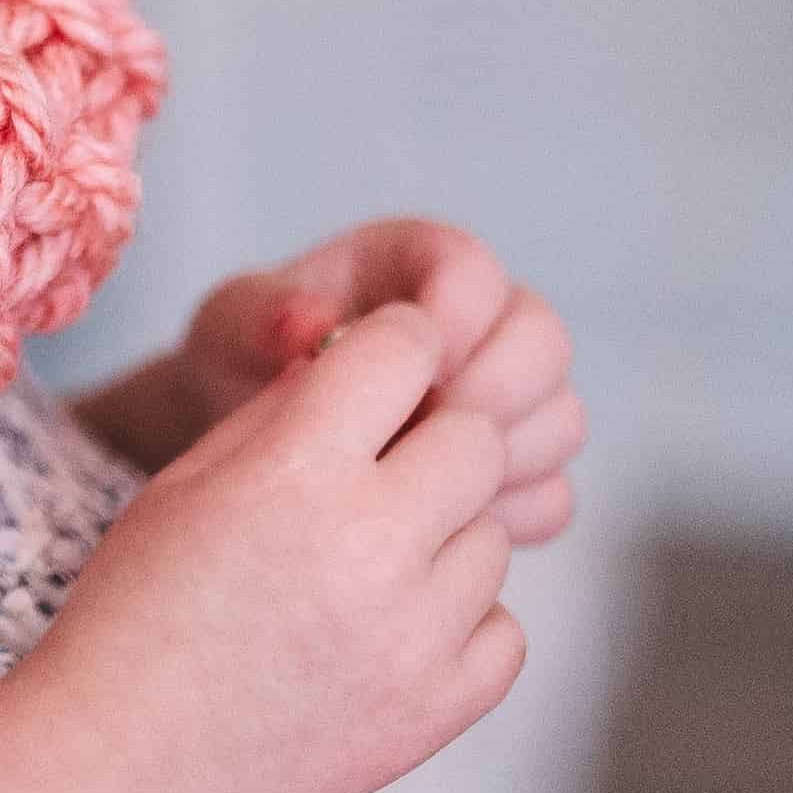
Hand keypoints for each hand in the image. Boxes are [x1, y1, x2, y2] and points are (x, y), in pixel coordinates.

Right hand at [0, 303, 526, 792]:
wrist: (129, 759)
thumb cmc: (139, 611)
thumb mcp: (188, 482)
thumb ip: (281, 413)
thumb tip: (355, 358)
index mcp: (295, 472)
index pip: (406, 350)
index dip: (394, 344)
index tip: (381, 363)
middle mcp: (370, 545)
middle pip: (476, 436)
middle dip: (434, 433)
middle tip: (382, 464)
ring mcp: (415, 634)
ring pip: (494, 533)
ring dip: (444, 531)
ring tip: (367, 562)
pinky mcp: (442, 707)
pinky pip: (504, 627)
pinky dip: (460, 620)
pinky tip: (392, 624)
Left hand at [126, 218, 583, 545]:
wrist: (243, 442)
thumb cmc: (240, 364)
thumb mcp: (231, 326)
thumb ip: (265, 316)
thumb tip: (308, 322)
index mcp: (414, 265)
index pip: (473, 269)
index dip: (454, 315)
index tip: (412, 367)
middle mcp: (477, 325)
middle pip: (542, 340)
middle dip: (495, 389)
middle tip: (429, 431)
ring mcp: (504, 400)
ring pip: (560, 419)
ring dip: (508, 456)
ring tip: (431, 485)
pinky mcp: (508, 473)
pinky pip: (552, 495)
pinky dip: (511, 513)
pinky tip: (447, 527)